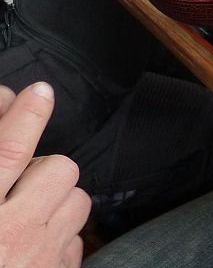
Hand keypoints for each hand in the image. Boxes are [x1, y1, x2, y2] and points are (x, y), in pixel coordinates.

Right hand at [0, 83, 91, 267]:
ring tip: (26, 215)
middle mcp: (11, 235)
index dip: (22, 117)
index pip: (4, 154)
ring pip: (77, 200)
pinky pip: (77, 240)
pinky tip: (34, 249)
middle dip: (43, 167)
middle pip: (58, 170)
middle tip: (15, 186)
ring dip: (57, 200)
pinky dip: (61, 237)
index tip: (39, 90)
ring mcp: (40, 260)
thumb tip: (1, 113)